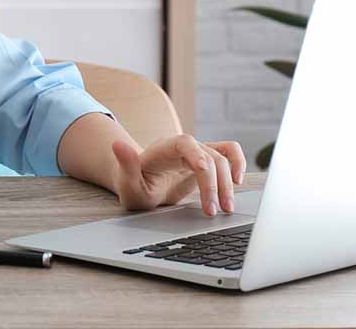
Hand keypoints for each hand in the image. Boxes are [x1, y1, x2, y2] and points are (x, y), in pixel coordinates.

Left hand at [109, 134, 246, 216]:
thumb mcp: (126, 182)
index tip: (205, 174)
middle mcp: (184, 146)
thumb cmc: (133, 185)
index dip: (199, 157)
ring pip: (223, 159)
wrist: (141, 185)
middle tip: (213, 212)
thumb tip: (117, 144)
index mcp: (164, 147)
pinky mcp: (207, 161)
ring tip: (226, 208)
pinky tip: (238, 184)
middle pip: (209, 156)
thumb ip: (125, 164)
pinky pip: (229, 153)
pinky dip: (238, 164)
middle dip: (214, 185)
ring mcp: (197, 152)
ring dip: (229, 183)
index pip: (186, 144)